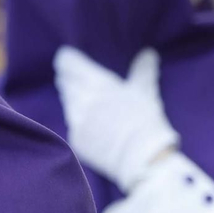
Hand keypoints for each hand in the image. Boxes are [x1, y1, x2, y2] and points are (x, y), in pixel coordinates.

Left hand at [53, 46, 179, 190]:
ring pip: (67, 103)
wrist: (142, 159)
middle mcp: (80, 99)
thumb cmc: (145, 120)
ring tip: (81, 96)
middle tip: (73, 76)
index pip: (68, 64)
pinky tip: (86, 121)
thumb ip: (143, 70)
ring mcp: (75, 121)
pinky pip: (71, 124)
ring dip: (72, 98)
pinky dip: (77, 120)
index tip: (68, 58)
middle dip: (69, 78)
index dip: (67, 60)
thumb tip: (148, 53)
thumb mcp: (146, 91)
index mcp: (95, 83)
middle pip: (65, 83)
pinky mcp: (76, 140)